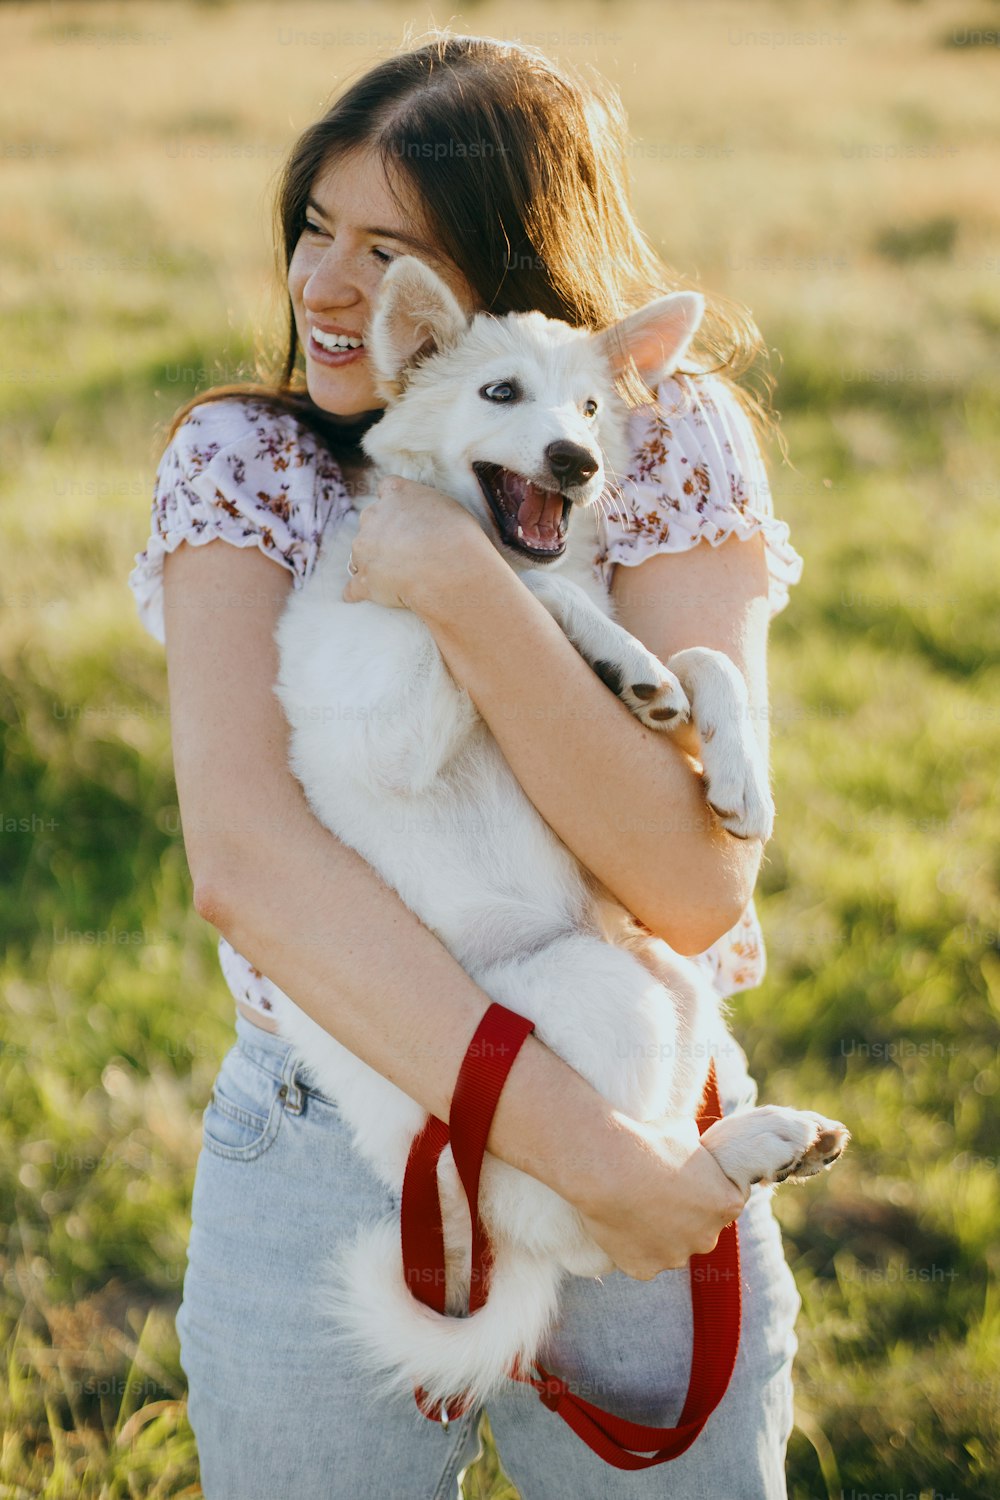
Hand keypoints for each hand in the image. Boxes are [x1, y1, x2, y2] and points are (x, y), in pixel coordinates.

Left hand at [343, 475, 489, 610]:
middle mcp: (373, 516)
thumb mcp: (446, 505)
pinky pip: (353, 588)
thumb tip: (421, 515)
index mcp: (396, 493)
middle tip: (402, 548)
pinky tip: (360, 597)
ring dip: (371, 561)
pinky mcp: (364, 580)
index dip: (394, 504)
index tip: (403, 514)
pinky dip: (358, 592)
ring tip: (391, 576)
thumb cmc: (456, 536)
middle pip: (370, 520)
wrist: (449, 570)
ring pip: (360, 553)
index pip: (387, 488)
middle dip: (381, 533)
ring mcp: (364, 549)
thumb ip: (424, 505)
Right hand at [572, 1114, 748, 1277]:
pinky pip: (642, 1259)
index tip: (684, 1178)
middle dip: (685, 1216)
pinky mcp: (645, 1269)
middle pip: (700, 1230)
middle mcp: (707, 1238)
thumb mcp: (685, 1132)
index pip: (726, 1200)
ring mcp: (675, 1257)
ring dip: (659, 1234)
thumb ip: (696, 1151)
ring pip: (671, 1248)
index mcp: (726, 1204)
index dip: (704, 1188)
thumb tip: (692, 1145)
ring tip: (633, 1206)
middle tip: (657, 1193)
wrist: (608, 1166)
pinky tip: (619, 1223)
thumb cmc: (649, 1143)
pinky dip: (633, 1246)